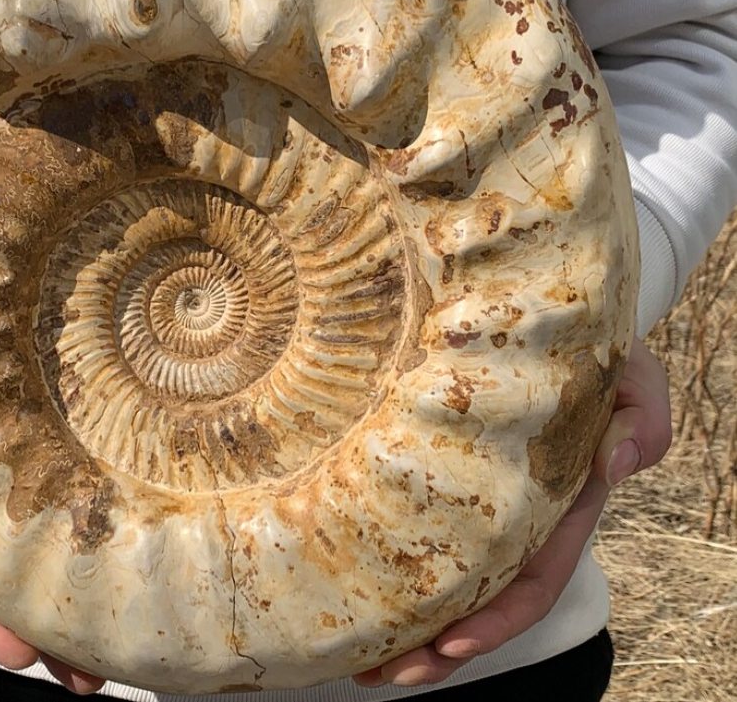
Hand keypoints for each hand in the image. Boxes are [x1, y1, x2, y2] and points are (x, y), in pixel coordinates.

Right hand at [0, 248, 105, 693]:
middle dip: (55, 619)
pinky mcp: (57, 398)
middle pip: (25, 562)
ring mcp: (27, 442)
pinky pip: (85, 443)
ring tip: (140, 615)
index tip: (27, 659)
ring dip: (97, 562)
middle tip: (99, 670)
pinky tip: (151, 508)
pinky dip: (113, 479)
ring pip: (64, 512)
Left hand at [353, 337, 670, 688]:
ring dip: (407, 626)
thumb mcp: (636, 384)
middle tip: (384, 673)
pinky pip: (418, 530)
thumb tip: (615, 464)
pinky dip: (389, 568)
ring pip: (445, 579)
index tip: (451, 645)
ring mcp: (478, 502)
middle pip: (478, 600)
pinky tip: (350, 588)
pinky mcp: (443, 476)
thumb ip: (644, 424)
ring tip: (361, 662)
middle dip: (436, 647)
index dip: (495, 621)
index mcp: (560, 507)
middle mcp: (517, 518)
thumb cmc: (597, 357)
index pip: (531, 581)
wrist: (552, 326)